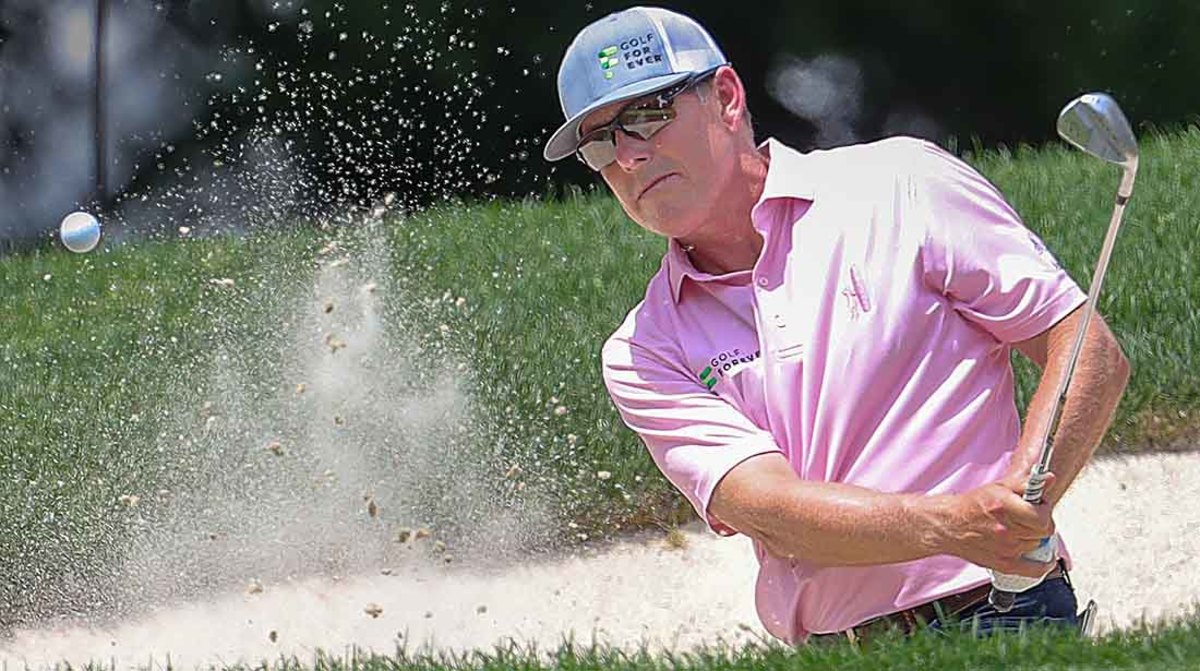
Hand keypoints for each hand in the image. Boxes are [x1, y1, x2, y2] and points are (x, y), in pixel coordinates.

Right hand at [934, 473, 1057, 577]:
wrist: (948, 525)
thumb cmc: (971, 506)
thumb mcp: (998, 487)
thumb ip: (1025, 483)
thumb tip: (1049, 479)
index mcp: (1005, 507)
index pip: (1042, 516)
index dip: (1044, 510)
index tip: (1039, 507)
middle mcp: (1006, 529)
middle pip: (1043, 531)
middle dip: (1039, 522)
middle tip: (1030, 518)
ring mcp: (1006, 549)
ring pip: (1037, 545)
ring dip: (1033, 538)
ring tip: (1021, 531)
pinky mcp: (1004, 564)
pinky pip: (1034, 570)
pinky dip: (1043, 565)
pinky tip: (1042, 558)